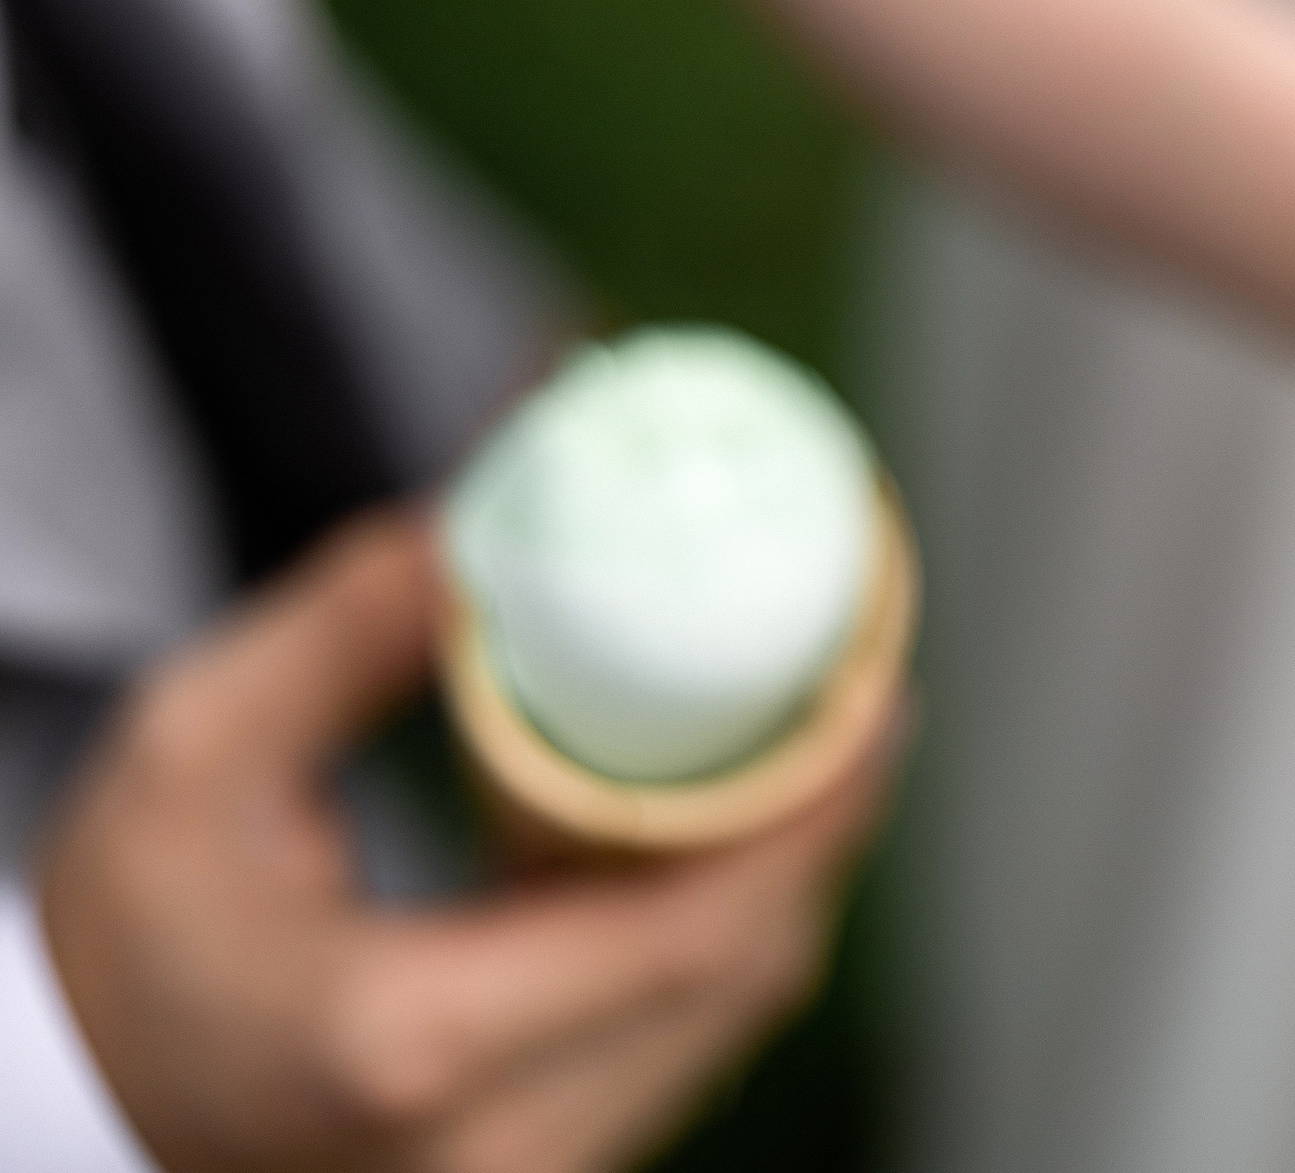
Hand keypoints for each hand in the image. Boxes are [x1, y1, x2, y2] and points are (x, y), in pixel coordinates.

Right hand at [38, 511, 909, 1172]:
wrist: (72, 1112)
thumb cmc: (116, 953)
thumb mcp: (192, 761)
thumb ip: (347, 630)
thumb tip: (489, 519)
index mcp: (416, 1043)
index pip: (700, 933)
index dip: (819, 810)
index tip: (881, 696)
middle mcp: (501, 1146)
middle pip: (746, 977)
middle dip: (826, 826)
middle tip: (867, 694)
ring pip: (727, 1018)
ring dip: (786, 876)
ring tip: (817, 742)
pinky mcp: (542, 1170)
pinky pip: (682, 1042)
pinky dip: (725, 931)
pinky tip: (728, 832)